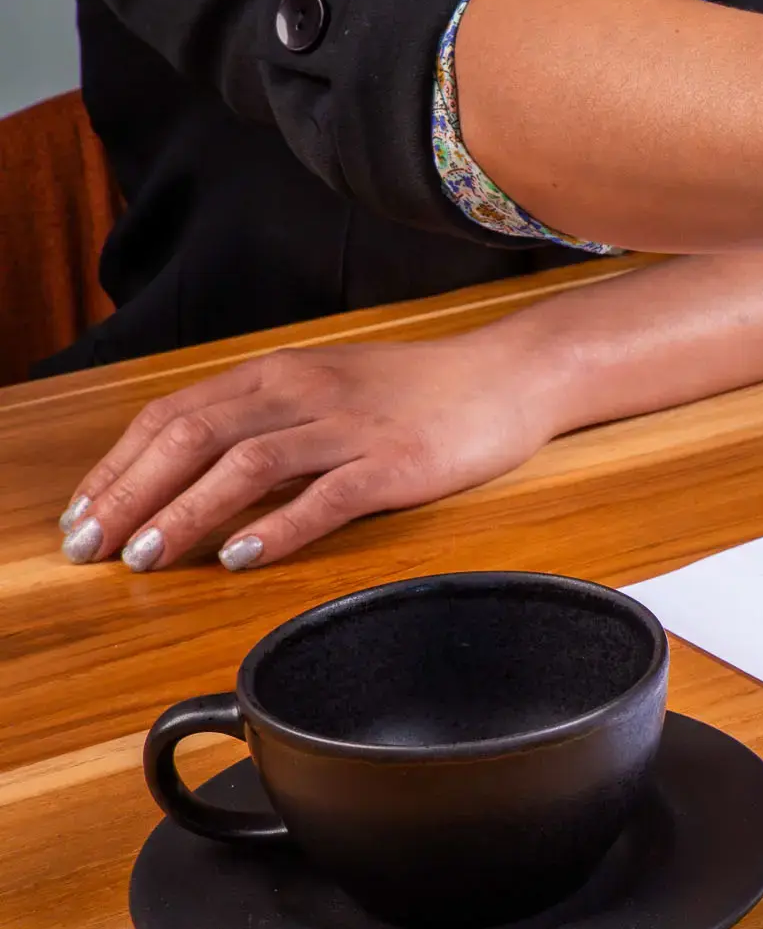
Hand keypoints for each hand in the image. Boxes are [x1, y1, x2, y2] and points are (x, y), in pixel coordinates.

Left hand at [57, 341, 563, 571]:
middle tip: (93, 546)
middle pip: (194, 436)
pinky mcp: (396, 463)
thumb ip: (266, 416)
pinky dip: (276, 527)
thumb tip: (192, 466)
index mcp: (279, 372)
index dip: (119, 466)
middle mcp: (305, 391)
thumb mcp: (328, 386)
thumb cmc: (419, 390)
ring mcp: (351, 427)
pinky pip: (325, 496)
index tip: (84, 515)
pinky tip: (241, 556)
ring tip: (147, 556)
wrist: (511, 375)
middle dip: (132, 495)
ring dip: (187, 512)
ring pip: (247, 464)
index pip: (174, 414)